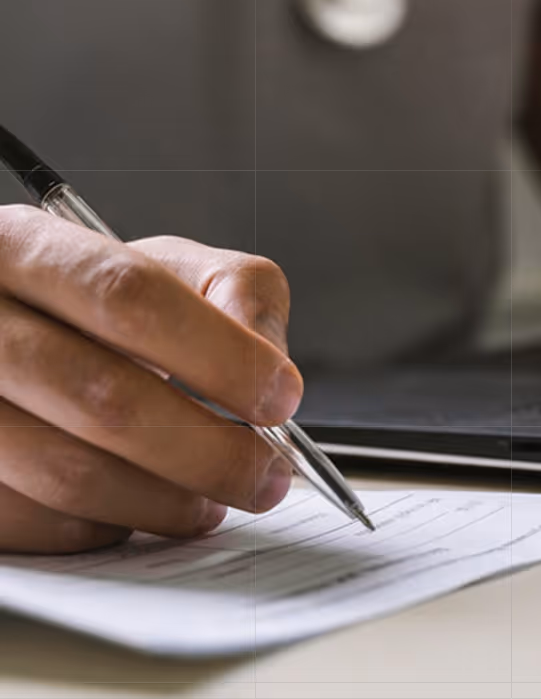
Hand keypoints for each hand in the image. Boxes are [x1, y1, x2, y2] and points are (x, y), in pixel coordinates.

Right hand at [0, 206, 302, 553]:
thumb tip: (271, 366)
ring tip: (211, 499)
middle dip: (207, 449)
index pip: (127, 297)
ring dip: (163, 501)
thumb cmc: (94, 303)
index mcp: (25, 247)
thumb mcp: (165, 265)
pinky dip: (102, 527)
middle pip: (102, 395)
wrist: (9, 331)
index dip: (217, 354)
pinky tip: (137, 508)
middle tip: (266, 474)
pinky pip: (32, 524)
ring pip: (66, 472)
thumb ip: (236, 292)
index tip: (279, 397)